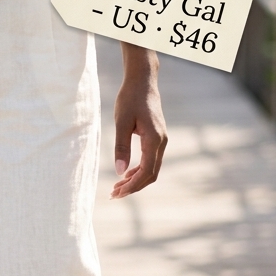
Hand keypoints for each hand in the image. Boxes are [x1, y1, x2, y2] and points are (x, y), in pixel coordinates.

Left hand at [111, 51, 166, 198]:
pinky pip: (151, 160)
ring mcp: (161, 141)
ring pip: (152, 169)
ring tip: (117, 187)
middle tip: (113, 194)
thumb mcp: (121, 122)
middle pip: (151, 175)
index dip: (132, 186)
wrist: (143, 81)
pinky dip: (139, 170)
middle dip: (133, 187)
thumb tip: (119, 172)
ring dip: (135, 180)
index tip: (116, 193)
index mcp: (154, 140)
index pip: (146, 172)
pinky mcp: (157, 138)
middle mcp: (161, 143)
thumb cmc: (130, 99)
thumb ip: (121, 147)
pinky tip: (126, 174)